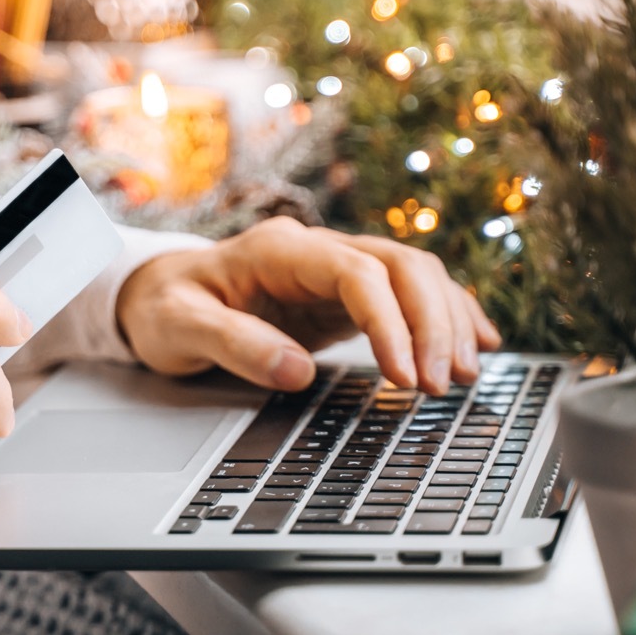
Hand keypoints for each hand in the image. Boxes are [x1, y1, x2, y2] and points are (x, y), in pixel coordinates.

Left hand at [116, 217, 500, 394]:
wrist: (158, 293)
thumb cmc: (165, 307)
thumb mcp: (177, 327)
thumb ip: (231, 344)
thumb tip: (295, 371)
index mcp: (279, 250)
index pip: (357, 272)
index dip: (390, 322)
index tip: (404, 375)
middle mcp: (316, 251)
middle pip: (401, 266)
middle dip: (433, 323)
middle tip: (444, 384)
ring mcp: (335, 269)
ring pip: (416, 277)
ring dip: (447, 322)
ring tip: (463, 375)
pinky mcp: (345, 294)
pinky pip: (409, 295)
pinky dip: (446, 316)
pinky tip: (477, 341)